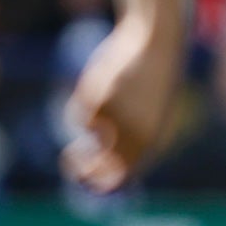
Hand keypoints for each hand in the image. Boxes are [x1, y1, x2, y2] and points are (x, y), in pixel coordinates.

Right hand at [62, 16, 184, 192]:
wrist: (157, 43)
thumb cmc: (154, 77)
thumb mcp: (149, 110)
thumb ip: (132, 135)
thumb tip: (105, 157)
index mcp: (153, 141)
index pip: (127, 176)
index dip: (105, 183)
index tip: (90, 182)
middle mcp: (136, 138)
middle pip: (100, 168)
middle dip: (81, 169)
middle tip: (69, 159)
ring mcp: (117, 124)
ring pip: (88, 131)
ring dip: (92, 114)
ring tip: (110, 89)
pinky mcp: (100, 107)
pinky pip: (81, 114)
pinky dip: (87, 100)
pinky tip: (105, 80)